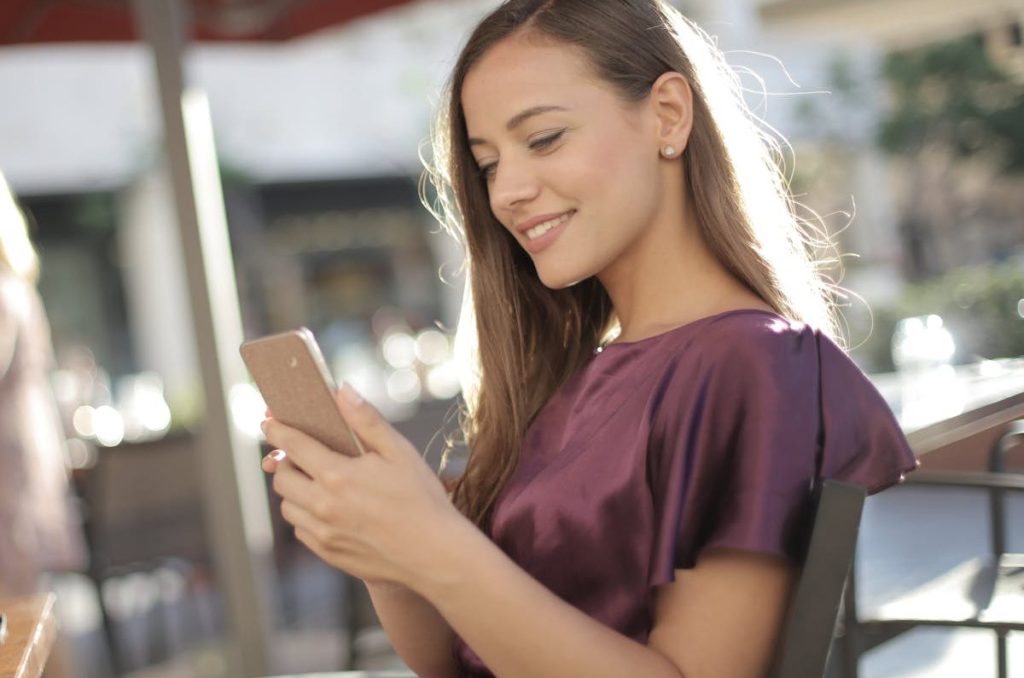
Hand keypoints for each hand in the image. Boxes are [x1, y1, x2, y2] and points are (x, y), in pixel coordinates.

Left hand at [262, 385, 464, 590]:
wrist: (435, 554)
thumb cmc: (422, 499)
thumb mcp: (399, 451)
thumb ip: (366, 420)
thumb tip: (342, 391)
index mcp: (338, 475)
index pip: (293, 445)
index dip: (278, 430)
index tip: (268, 422)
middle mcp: (323, 505)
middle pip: (281, 478)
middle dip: (284, 462)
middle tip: (299, 455)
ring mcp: (323, 533)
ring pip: (288, 507)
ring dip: (294, 490)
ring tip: (315, 482)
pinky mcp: (328, 553)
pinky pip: (301, 530)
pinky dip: (306, 515)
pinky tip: (327, 509)